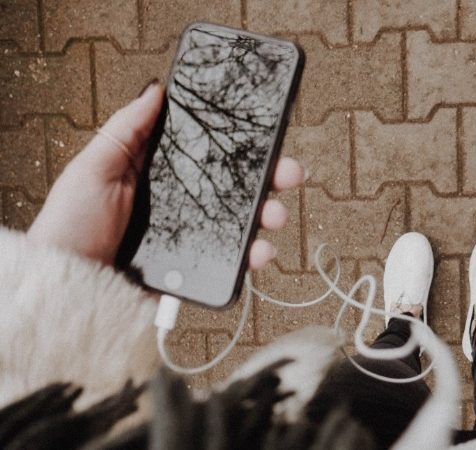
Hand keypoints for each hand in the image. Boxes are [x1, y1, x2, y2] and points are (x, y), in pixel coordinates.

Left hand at [27, 82, 303, 269]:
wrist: (68, 286)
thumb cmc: (72, 225)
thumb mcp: (93, 167)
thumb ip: (127, 130)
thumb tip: (156, 90)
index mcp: (163, 177)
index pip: (211, 155)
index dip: (242, 146)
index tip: (268, 135)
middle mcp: (184, 205)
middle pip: (238, 188)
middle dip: (271, 178)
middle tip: (289, 173)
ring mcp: (193, 238)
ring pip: (244, 224)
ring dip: (269, 216)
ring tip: (276, 215)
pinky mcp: (198, 271)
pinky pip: (234, 262)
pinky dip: (254, 257)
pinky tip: (260, 251)